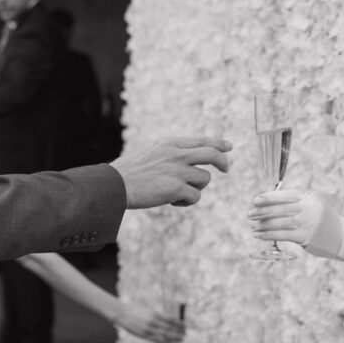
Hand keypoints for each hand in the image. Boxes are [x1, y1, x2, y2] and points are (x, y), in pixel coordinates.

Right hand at [109, 137, 231, 208]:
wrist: (115, 185)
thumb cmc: (128, 173)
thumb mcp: (150, 154)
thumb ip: (170, 155)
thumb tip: (191, 164)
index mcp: (169, 144)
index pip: (201, 141)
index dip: (217, 143)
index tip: (228, 147)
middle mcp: (177, 154)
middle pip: (212, 155)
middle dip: (223, 161)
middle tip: (226, 169)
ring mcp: (178, 171)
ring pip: (204, 179)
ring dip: (196, 189)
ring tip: (177, 193)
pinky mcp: (177, 188)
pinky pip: (195, 196)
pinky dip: (186, 201)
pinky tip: (172, 201)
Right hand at [115, 303, 184, 342]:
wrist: (122, 313)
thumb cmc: (135, 310)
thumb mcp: (148, 310)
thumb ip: (157, 316)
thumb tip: (168, 320)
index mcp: (155, 313)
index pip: (171, 320)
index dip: (179, 324)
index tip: (184, 327)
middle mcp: (153, 321)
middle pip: (170, 328)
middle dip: (178, 333)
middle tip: (185, 336)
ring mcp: (148, 329)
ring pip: (164, 335)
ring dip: (173, 339)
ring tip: (180, 341)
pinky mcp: (143, 335)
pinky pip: (156, 340)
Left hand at [248, 190, 324, 244]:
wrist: (341, 237)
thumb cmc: (320, 217)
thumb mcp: (312, 203)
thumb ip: (293, 200)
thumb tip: (265, 201)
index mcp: (310, 196)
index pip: (285, 195)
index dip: (268, 198)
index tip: (255, 201)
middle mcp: (310, 208)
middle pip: (280, 209)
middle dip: (262, 212)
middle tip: (250, 214)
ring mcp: (308, 223)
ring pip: (279, 223)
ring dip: (262, 225)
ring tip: (252, 226)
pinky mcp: (305, 237)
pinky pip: (281, 235)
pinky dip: (268, 235)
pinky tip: (259, 234)